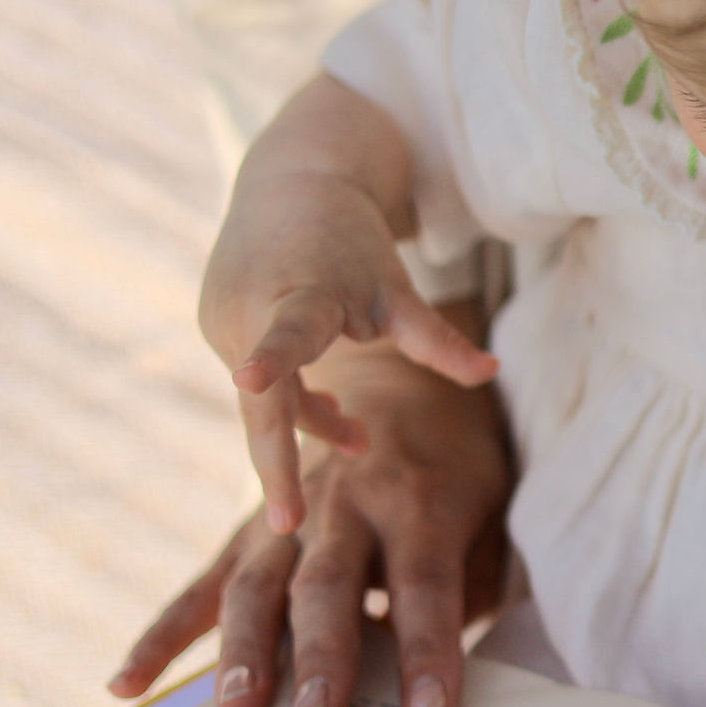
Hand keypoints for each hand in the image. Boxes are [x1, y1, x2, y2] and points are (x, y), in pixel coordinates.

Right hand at [109, 326, 510, 706]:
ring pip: (258, 585)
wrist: (406, 392)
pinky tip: (125, 688)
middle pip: (329, 585)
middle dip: (324, 655)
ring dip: (246, 649)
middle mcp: (346, 503)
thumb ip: (468, 588)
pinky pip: (201, 588)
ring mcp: (286, 517)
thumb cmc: (462, 477)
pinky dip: (161, 638)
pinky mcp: (249, 533)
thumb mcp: (490, 518)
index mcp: (421, 500)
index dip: (429, 650)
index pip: (426, 584)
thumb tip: (443, 677)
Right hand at [201, 75, 497, 535]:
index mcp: (299, 293)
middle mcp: (248, 308)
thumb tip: (492, 373)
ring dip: (311, 421)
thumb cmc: (354, 242)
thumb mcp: (397, 289)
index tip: (250, 377)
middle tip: (289, 525)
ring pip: (267, 398)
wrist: (293, 180)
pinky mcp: (213, 324)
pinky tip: (332, 405)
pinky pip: (256, 382)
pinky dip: (290, 397)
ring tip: (360, 437)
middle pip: (264, 400)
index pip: (286, 332)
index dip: (272, 359)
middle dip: (277, 464)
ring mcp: (221, 319)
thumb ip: (436, 339)